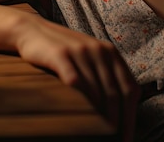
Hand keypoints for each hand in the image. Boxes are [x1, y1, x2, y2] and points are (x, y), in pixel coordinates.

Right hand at [13, 15, 139, 141]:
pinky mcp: (61, 55)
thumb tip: (119, 111)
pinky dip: (82, 101)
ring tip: (98, 135)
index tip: (127, 137)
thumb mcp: (89, 56)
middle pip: (116, 93)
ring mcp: (80, 52)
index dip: (131, 116)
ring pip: (97, 91)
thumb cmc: (62, 51)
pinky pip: (76, 82)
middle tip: (113, 139)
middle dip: (117, 121)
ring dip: (99, 116)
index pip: (130, 89)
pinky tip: (81, 115)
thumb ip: (105, 74)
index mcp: (111, 52)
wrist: (32, 31)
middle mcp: (99, 50)